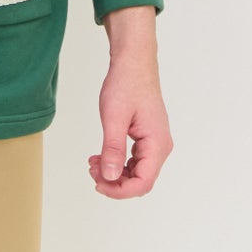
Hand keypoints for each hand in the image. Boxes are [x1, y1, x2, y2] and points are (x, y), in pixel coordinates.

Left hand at [88, 6, 172, 198]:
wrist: (133, 62)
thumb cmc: (126, 84)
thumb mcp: (114, 117)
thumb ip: (112, 149)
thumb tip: (109, 177)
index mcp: (157, 144)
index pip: (142, 182)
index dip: (120, 190)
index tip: (98, 184)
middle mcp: (160, 146)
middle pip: (141, 180)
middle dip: (115, 181)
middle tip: (91, 171)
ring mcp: (155, 141)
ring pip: (137, 171)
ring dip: (115, 172)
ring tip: (93, 163)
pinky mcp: (147, 136)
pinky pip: (135, 159)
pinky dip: (118, 161)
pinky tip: (101, 156)